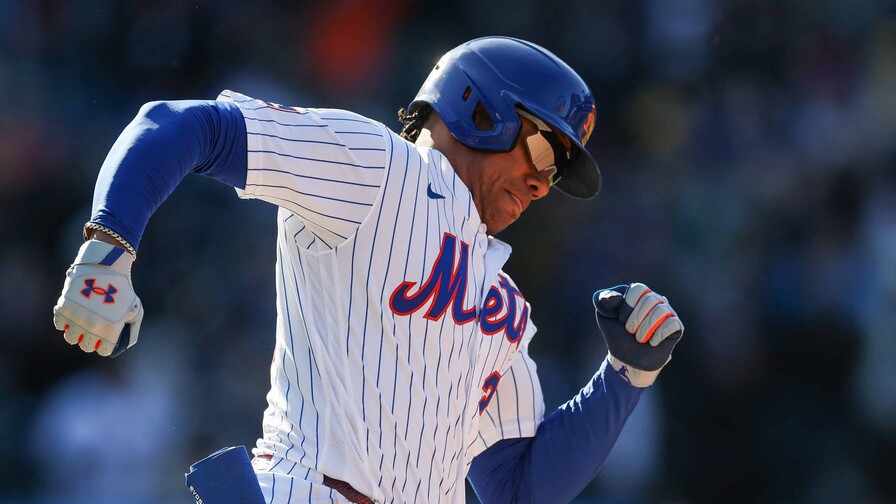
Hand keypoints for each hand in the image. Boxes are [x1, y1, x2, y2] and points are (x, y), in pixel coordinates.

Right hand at [53, 240, 142, 356]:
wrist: (106, 267)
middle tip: (93, 331)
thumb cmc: (123, 290)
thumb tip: (123, 346)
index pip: (103, 351)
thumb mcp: (136, 310)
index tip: (104, 338)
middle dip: (90, 341)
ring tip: (82, 323)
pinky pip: (59, 325)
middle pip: (86, 347)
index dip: (105, 346)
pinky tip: (73, 313)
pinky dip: (65, 321)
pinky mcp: (63, 307)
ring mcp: (77, 317)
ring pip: (71, 338)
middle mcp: (92, 325)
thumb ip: (132, 330)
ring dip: (76, 333)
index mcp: (111, 328)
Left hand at [593, 283, 683, 371]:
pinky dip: (658, 335)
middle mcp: (655, 299)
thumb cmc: (617, 335)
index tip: (621, 319)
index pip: (638, 288)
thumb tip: (617, 297)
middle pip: (650, 299)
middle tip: (630, 331)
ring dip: (645, 329)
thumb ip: (603, 300)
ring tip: (639, 338)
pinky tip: (652, 342)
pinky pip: (672, 323)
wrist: (628, 359)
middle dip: (636, 319)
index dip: (627, 306)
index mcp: (639, 294)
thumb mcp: (604, 316)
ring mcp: (668, 312)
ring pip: (661, 311)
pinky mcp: (676, 326)